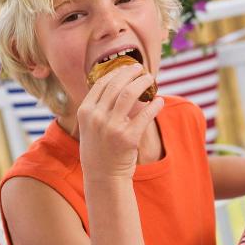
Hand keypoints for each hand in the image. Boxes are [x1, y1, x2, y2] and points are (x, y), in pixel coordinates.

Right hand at [77, 63, 163, 181]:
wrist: (103, 176)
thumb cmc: (99, 148)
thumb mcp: (90, 126)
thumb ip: (99, 107)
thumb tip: (120, 83)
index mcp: (85, 111)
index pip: (101, 83)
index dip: (116, 72)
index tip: (127, 68)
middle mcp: (96, 117)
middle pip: (117, 84)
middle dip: (131, 73)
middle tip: (142, 69)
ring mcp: (112, 127)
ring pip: (130, 94)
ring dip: (143, 82)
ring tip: (151, 79)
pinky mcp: (128, 138)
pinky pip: (145, 114)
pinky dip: (155, 105)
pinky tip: (159, 101)